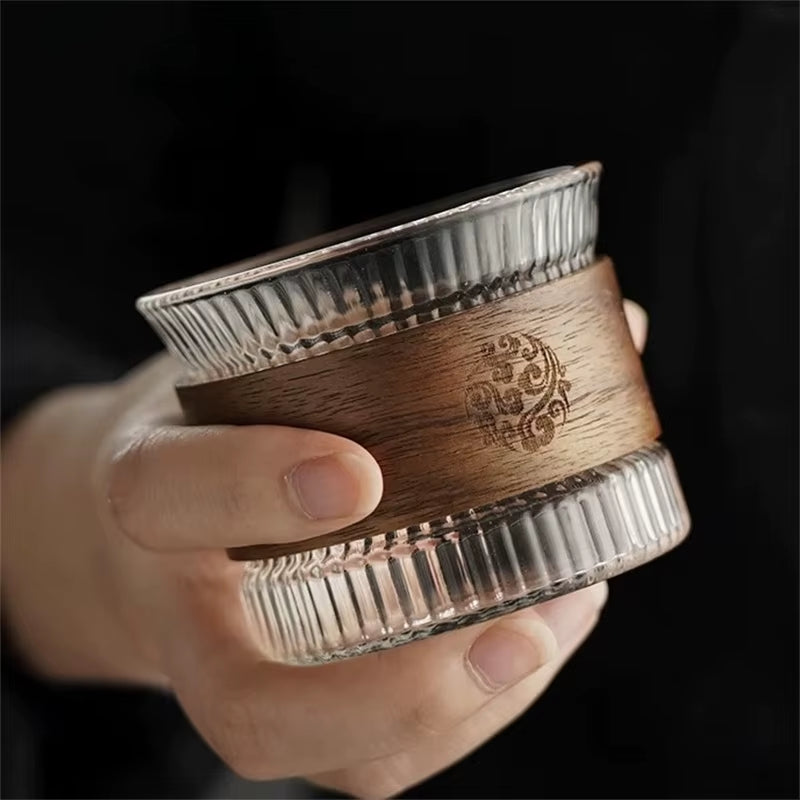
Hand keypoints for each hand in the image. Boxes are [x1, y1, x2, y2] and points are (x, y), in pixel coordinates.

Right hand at [1, 301, 647, 797]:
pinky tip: (541, 636)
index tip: (358, 474)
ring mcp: (240, 674)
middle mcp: (190, 607)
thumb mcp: (266, 355)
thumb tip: (616, 322)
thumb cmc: (225, 422)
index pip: (169, 493)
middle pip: (249, 704)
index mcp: (154, 486)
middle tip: (517, 628)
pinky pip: (373, 754)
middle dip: (391, 691)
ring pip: (331, 753)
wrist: (161, 517)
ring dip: (464, 708)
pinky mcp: (292, 707)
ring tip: (563, 622)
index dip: (250, 486)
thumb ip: (401, 336)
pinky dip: (470, 707)